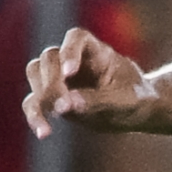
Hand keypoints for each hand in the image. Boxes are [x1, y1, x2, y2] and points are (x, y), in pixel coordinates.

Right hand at [23, 28, 151, 138]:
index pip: (77, 38)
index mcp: (97, 52)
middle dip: (52, 82)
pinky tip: (43, 133)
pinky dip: (34, 115)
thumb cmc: (136, 98)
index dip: (69, 51)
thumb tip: (68, 103)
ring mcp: (60, 76)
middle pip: (50, 58)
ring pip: (36, 74)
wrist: (136, 111)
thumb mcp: (125, 101)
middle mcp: (74, 59)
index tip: (69, 72)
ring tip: (48, 126)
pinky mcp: (53, 97)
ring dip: (39, 98)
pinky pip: (34, 101)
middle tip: (62, 107)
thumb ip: (99, 100)